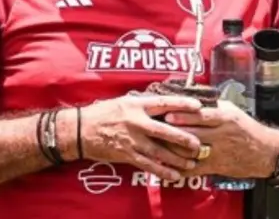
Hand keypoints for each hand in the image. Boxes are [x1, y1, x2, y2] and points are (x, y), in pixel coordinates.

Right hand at [80, 94, 203, 181]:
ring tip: (191, 163)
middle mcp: (135, 122)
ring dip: (177, 158)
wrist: (80, 130)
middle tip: (198, 144)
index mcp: (135, 105)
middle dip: (184, 138)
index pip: (163, 103)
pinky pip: (148, 165)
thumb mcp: (122, 102)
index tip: (198, 106)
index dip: (181, 104)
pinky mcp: (126, 154)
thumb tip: (162, 104)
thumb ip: (142, 104)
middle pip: (166, 131)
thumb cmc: (101, 114)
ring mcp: (131, 139)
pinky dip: (163, 171)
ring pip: (160, 151)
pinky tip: (175, 175)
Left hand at [165, 100, 278, 178]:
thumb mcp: (232, 111)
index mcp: (225, 118)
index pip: (202, 115)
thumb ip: (211, 104)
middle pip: (193, 134)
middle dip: (172, 132)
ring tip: (154, 144)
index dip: (183, 116)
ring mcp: (218, 153)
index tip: (166, 114)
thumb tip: (187, 93)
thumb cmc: (245, 127)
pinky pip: (195, 169)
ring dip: (171, 150)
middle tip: (154, 129)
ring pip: (191, 152)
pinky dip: (179, 168)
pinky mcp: (216, 167)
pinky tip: (164, 165)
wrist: (267, 153)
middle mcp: (222, 135)